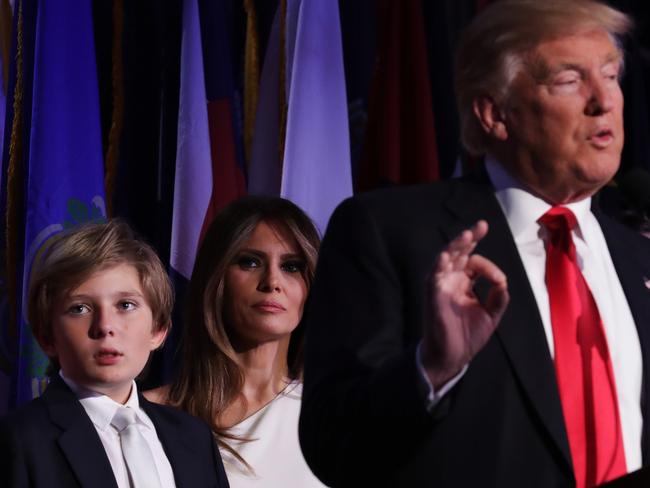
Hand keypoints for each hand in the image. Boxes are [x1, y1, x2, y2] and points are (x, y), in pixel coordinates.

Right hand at [421, 220, 508, 388]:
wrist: (453, 357)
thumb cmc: (468, 336)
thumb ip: (498, 298)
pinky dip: (439, 265)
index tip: (500, 280)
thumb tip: (503, 282)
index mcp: (464, 283)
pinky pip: (434, 276)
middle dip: (469, 238)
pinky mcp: (432, 295)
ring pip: (446, 259)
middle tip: (481, 225)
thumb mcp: (491, 315)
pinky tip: (447, 256)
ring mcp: (441, 286)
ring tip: (467, 235)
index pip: (475, 263)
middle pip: (459, 253)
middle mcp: (451, 280)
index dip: (489, 267)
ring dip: (455, 246)